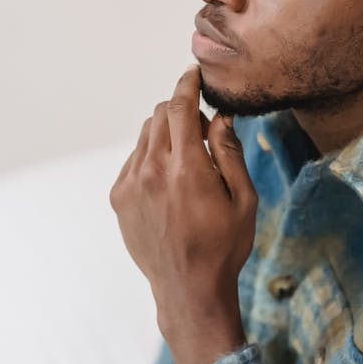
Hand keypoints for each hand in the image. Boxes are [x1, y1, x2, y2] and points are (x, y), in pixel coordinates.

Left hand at [110, 65, 258, 363]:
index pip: (179, 107)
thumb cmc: (223, 246)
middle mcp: (152, 171)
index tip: (193, 74)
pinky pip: (133, 160)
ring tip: (187, 160)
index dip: (187, 84)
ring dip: (165, 133)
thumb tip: (220, 117)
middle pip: (159, 115)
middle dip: (180, 111)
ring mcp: (131, 185)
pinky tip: (169, 181)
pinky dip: (150, 157)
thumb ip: (230, 153)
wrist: (188, 289)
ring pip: (144, 136)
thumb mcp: (243, 200)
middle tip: (201, 129)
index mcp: (187, 169)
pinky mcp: (119, 198)